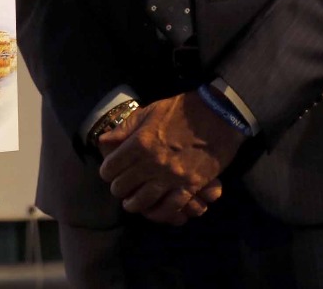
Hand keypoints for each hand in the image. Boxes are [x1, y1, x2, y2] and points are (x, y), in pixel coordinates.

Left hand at [96, 92, 243, 224]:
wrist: (217, 114)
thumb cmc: (181, 110)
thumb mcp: (148, 112)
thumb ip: (125, 129)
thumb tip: (105, 142)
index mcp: (139, 143)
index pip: (111, 168)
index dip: (107, 171)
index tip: (111, 171)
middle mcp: (152, 163)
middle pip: (123, 187)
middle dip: (119, 187)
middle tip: (122, 186)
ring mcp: (172, 177)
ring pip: (143, 202)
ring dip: (135, 204)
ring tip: (133, 203)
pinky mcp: (191, 186)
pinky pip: (170, 208)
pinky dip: (159, 212)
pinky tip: (154, 210)